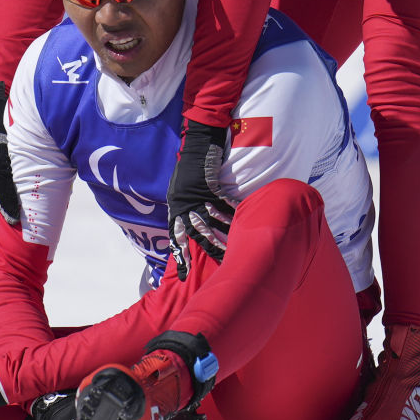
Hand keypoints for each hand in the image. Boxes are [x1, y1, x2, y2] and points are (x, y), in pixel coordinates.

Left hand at [166, 119, 234, 278]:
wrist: (196, 145)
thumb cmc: (188, 170)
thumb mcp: (179, 191)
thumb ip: (184, 209)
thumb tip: (191, 226)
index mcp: (175, 207)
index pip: (175, 235)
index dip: (179, 255)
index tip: (182, 274)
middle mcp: (184, 204)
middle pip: (197, 232)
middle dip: (209, 249)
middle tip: (220, 264)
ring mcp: (198, 195)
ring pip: (213, 221)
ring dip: (225, 235)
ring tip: (236, 249)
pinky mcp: (211, 185)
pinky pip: (225, 203)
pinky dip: (235, 211)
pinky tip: (244, 220)